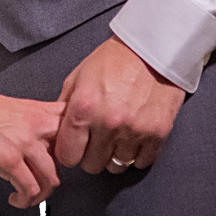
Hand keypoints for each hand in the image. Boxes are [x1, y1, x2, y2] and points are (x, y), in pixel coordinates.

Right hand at [0, 88, 62, 208]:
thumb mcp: (10, 107)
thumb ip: (30, 122)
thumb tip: (40, 140)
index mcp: (37, 110)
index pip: (74, 125)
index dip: (77, 143)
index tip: (69, 157)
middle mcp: (36, 125)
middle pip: (71, 154)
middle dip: (64, 171)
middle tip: (48, 178)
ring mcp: (24, 143)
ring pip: (53, 179)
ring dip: (42, 193)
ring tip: (30, 194)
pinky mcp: (9, 161)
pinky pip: (31, 190)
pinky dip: (25, 200)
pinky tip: (16, 198)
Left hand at [55, 36, 184, 173]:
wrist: (151, 49)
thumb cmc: (113, 60)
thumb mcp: (78, 77)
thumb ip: (65, 107)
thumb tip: (57, 131)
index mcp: (84, 107)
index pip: (67, 155)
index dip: (69, 152)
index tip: (75, 146)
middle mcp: (108, 123)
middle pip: (92, 165)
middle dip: (90, 155)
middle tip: (95, 140)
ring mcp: (134, 130)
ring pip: (117, 166)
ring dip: (114, 155)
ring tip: (115, 137)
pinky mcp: (158, 133)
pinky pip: (141, 162)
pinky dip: (136, 155)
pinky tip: (133, 139)